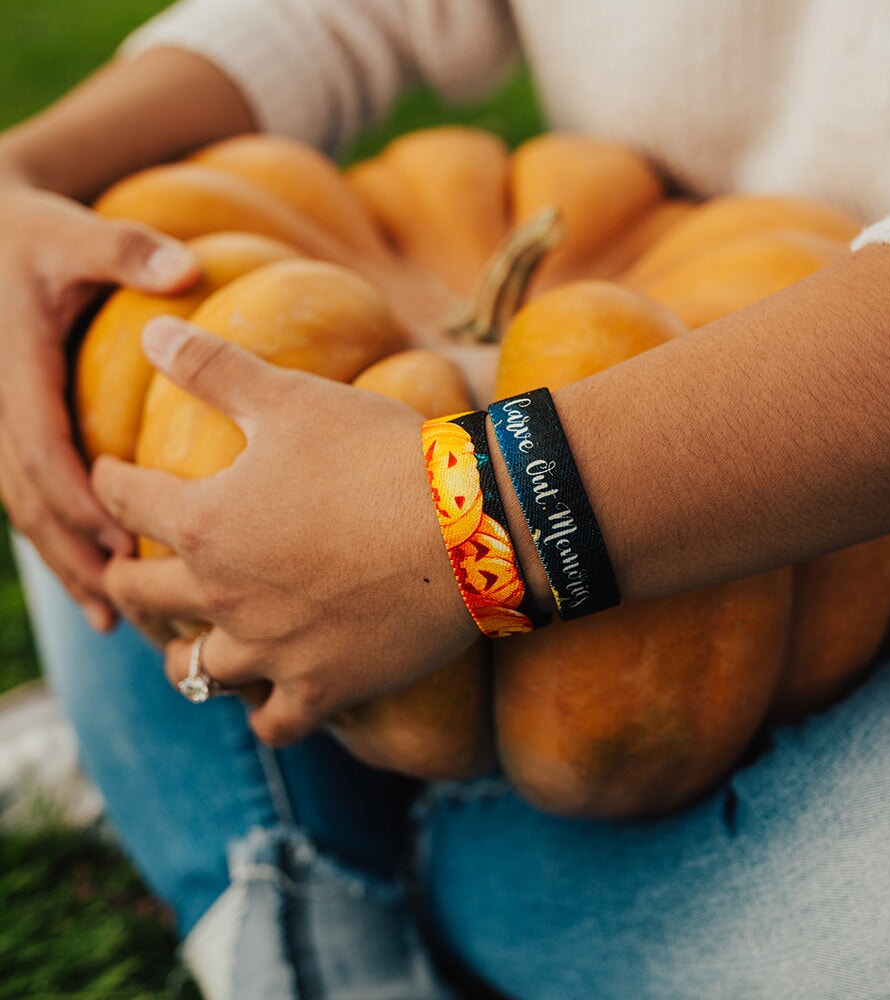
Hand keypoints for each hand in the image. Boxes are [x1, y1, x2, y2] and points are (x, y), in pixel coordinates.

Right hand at [0, 175, 197, 628]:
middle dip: (75, 555)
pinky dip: (59, 539)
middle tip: (126, 610)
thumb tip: (185, 270)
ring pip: (25, 510)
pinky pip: (28, 497)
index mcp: (15, 371)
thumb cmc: (32, 235)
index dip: (79, 500)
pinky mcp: (11, 431)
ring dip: (66, 563)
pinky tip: (94, 578)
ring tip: (112, 618)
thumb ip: (123, 249)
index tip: (125, 543)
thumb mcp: (73, 233)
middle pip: (30, 499)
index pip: (39, 449)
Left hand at [92, 318, 479, 745]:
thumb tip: (154, 329)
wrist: (471, 525)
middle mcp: (225, 595)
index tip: (113, 476)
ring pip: (194, 670)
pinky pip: (273, 724)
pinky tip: (266, 696)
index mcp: (206, 522)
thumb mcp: (293, 397)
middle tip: (132, 567)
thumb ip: (215, 366)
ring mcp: (274, 650)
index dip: (111, 481)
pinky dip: (262, 712)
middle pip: (139, 594)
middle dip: (123, 575)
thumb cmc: (380, 455)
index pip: (124, 500)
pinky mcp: (326, 687)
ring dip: (182, 654)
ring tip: (190, 641)